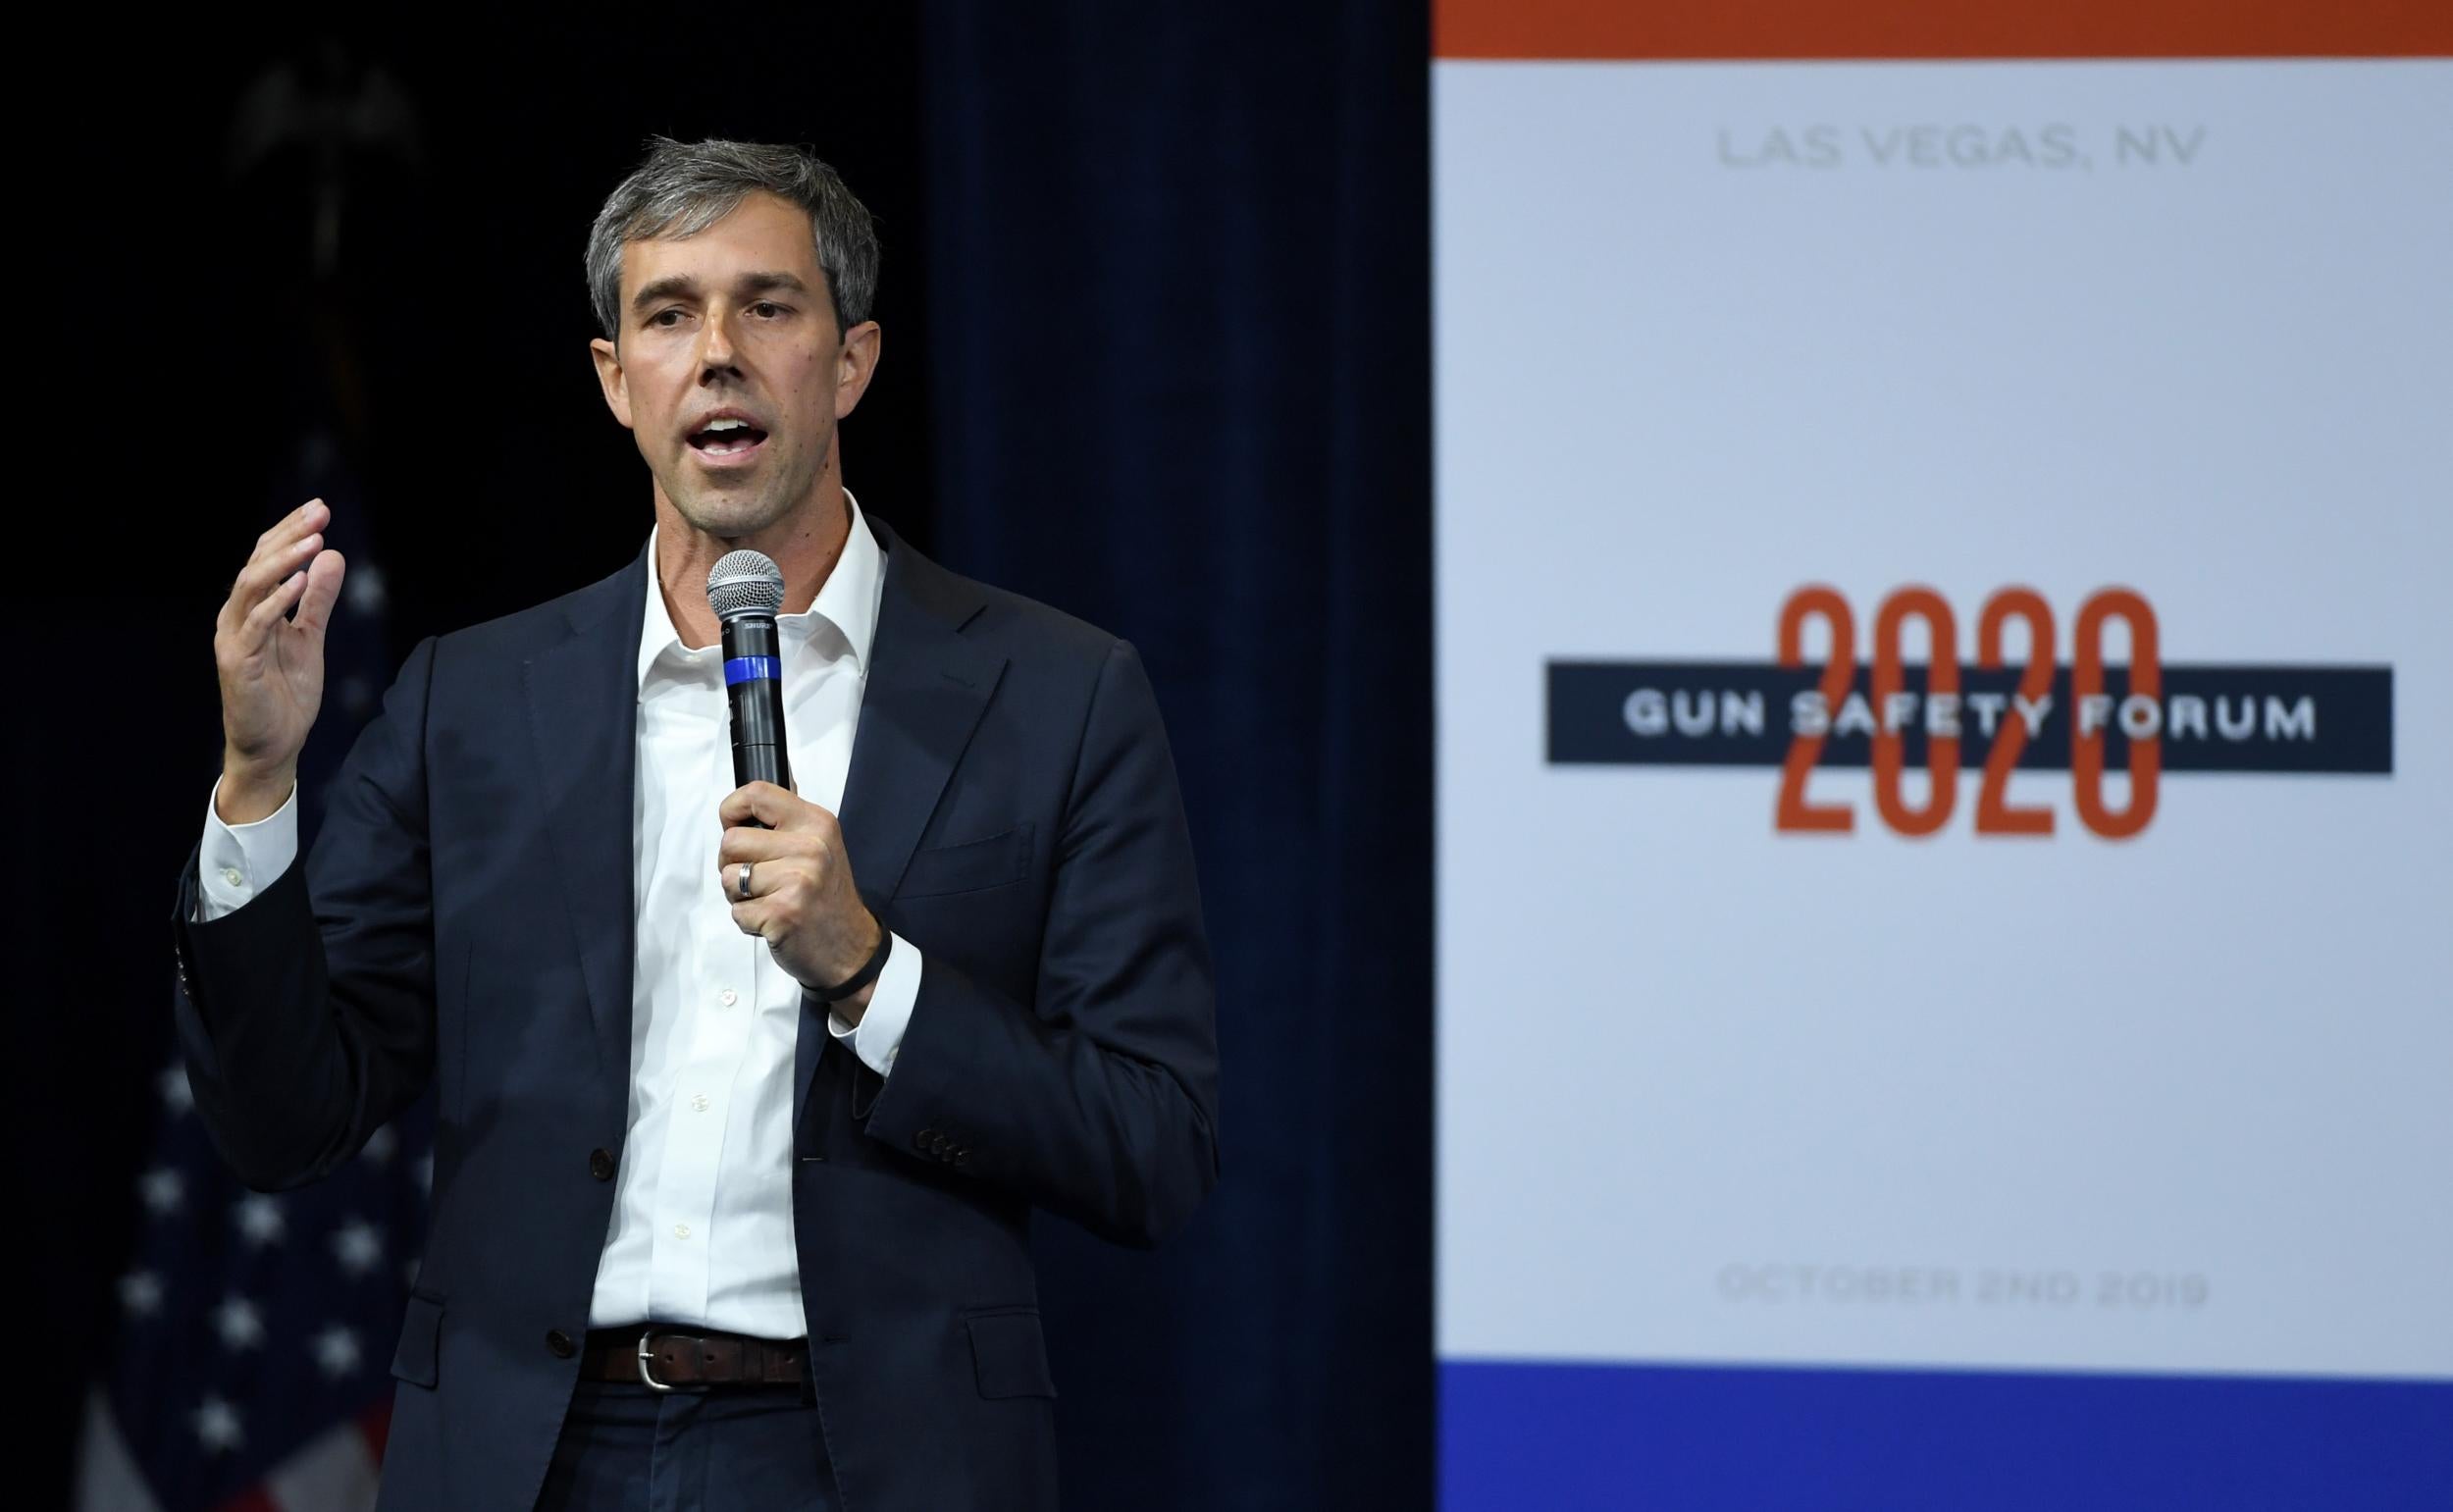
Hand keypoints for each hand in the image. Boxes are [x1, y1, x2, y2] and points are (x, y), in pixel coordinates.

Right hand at [214, 499, 346, 822]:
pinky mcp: (237, 662)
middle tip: (320, 513)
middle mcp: (237, 617)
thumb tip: (332, 556)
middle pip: (258, 563)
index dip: (290, 531)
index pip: (267, 558)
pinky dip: (276, 601)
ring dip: (283, 562)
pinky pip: (256, 625)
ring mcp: (235, 638)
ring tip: (313, 541)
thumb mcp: (310, 638)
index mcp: (252, 608)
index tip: (320, 509)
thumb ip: (317, 600)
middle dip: (289, 535)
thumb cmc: (285, 693)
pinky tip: (300, 582)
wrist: (273, 745)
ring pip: (251, 587)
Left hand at [718, 782, 882, 1018]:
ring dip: (739, 895)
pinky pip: (736, 911)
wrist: (851, 948)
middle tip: (761, 880)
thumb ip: (787, 822)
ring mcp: (797, 881)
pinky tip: (773, 920)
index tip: (735, 826)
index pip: (757, 793)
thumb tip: (752, 797)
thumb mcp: (821, 845)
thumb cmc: (827, 898)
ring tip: (769, 900)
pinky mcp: (782, 913)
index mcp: (817, 823)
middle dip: (732, 864)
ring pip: (728, 877)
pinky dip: (748, 921)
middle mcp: (810, 847)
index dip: (732, 810)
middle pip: (731, 840)